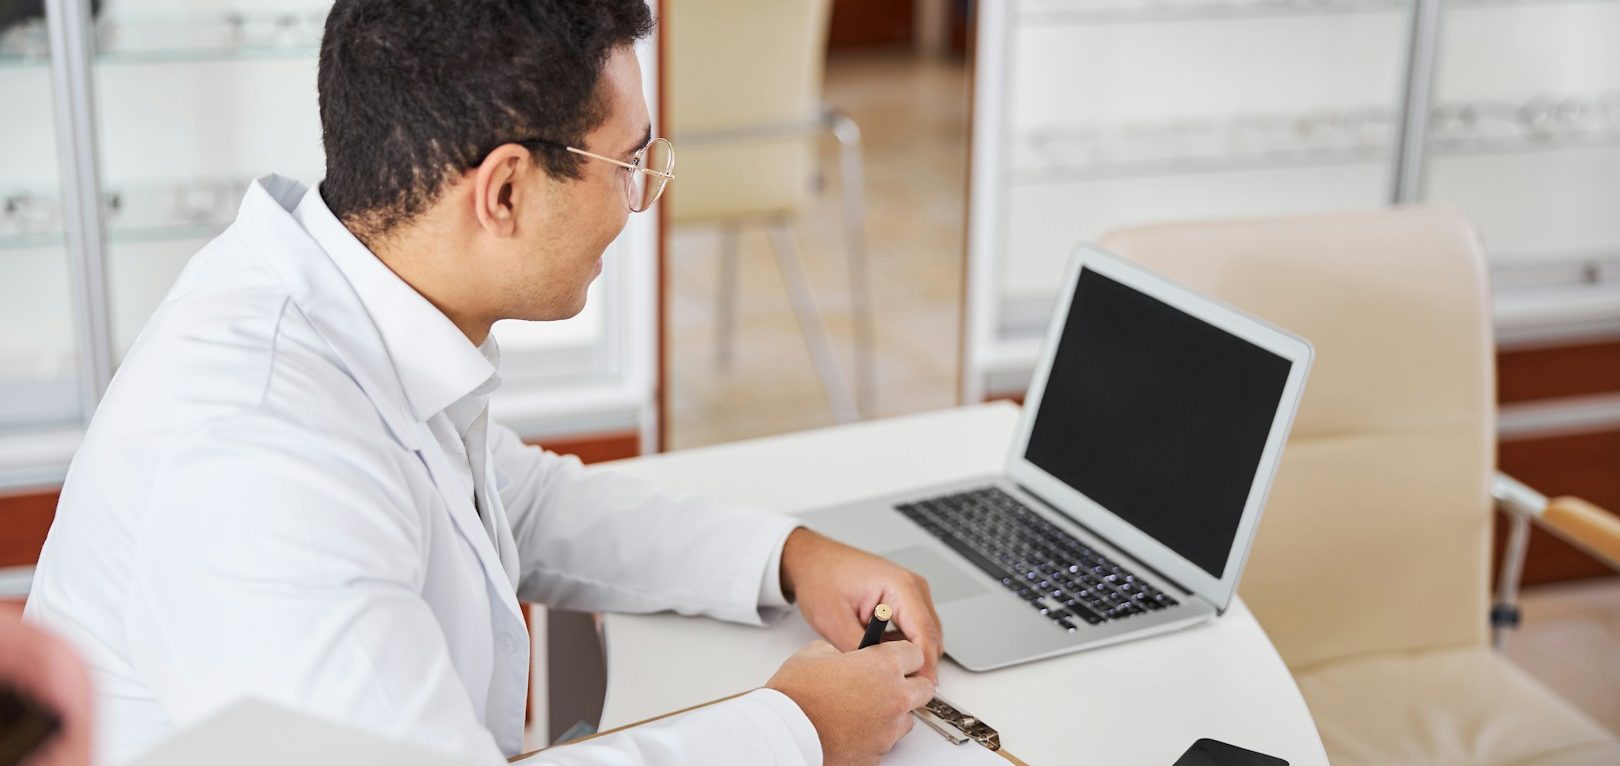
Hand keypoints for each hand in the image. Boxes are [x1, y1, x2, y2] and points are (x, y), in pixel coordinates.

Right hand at [766, 639, 934, 765]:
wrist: (785, 732)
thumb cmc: (797, 695)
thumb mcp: (816, 652)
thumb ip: (842, 652)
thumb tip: (845, 658)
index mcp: (883, 665)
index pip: (915, 654)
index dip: (903, 656)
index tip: (895, 659)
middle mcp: (894, 697)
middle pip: (924, 689)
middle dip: (909, 685)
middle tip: (888, 684)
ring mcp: (889, 729)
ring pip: (908, 719)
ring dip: (893, 713)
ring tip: (864, 710)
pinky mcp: (878, 753)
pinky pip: (886, 742)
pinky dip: (875, 736)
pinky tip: (853, 729)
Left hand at [779, 528, 944, 681]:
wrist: (812, 560)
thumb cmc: (821, 578)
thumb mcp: (835, 621)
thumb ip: (862, 651)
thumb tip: (880, 675)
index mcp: (900, 586)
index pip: (924, 635)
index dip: (924, 666)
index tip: (921, 690)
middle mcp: (912, 587)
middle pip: (931, 637)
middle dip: (917, 662)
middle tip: (895, 684)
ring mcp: (911, 592)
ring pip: (924, 635)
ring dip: (908, 652)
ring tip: (877, 661)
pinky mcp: (904, 598)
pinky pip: (913, 628)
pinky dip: (901, 643)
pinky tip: (878, 648)